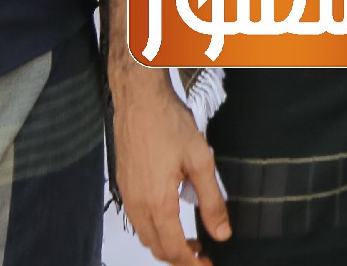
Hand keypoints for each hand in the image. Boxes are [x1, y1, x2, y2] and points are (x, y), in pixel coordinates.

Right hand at [110, 48, 229, 262]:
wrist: (139, 98)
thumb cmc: (168, 122)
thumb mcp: (200, 161)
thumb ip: (212, 201)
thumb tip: (222, 233)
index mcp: (158, 201)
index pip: (174, 248)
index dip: (192, 263)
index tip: (207, 264)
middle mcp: (138, 202)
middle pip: (157, 247)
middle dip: (179, 258)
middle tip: (201, 255)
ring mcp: (128, 194)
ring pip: (145, 235)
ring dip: (166, 244)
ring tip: (190, 239)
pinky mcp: (124, 183)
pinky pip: (137, 218)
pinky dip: (154, 228)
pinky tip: (171, 217)